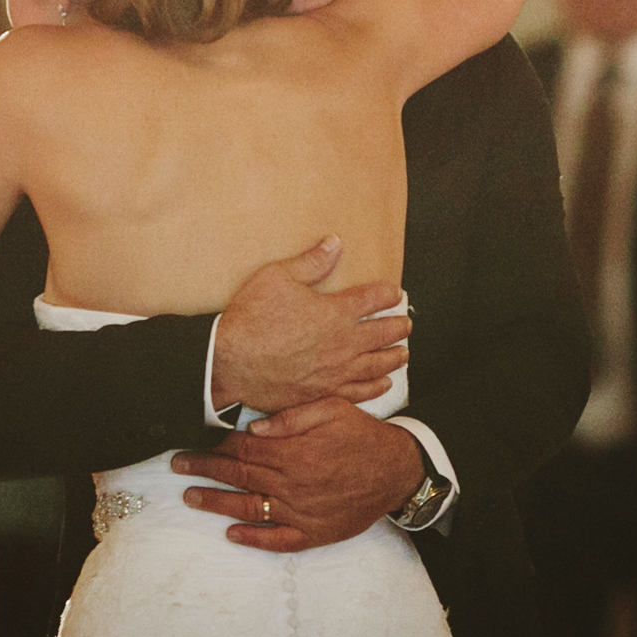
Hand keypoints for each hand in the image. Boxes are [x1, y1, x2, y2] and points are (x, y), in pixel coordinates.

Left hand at [172, 397, 425, 551]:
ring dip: (216, 503)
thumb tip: (252, 427)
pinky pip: (277, 540)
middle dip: (204, 470)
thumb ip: (291, 416)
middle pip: (239, 475)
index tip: (196, 442)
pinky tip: (232, 535)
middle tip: (178, 466)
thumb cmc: (363, 435)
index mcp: (294, 452)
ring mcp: (301, 512)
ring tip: (191, 498)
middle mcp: (293, 484)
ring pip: (249, 508)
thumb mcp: (332, 408)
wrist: (397, 471)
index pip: (244, 448)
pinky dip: (253, 539)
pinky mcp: (314, 533)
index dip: (217, 445)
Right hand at [210, 237, 410, 412]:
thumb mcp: (278, 277)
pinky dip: (375, 387)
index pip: (374, 299)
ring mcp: (335, 371)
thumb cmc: (251, 318)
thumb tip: (334, 243)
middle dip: (399, 327)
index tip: (395, 293)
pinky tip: (383, 384)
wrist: (229, 362)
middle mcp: (343, 343)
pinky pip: (359, 392)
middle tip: (406, 324)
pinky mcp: (323, 393)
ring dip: (394, 357)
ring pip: (377, 364)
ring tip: (403, 354)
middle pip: (384, 334)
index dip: (388, 294)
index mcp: (336, 312)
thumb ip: (312, 262)